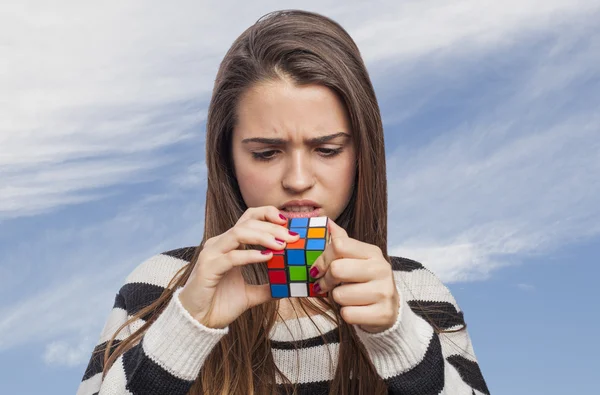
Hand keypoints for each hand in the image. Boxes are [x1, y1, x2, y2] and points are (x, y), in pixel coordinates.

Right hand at [178, 206, 298, 328]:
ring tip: (282, 245)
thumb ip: (268, 287)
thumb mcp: (251, 294)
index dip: (267, 214)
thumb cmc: (219, 304)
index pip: (248, 218)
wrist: (197, 322)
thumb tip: (289, 287)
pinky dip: (250, 255)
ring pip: (239, 233)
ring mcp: (212, 254)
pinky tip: (267, 257)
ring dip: (263, 236)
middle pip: (248, 222)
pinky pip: (231, 256)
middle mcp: (219, 244)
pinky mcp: (208, 268)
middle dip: (272, 226)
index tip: (287, 222)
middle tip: (292, 237)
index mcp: (229, 244)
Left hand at [310, 219, 399, 332]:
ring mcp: (384, 291)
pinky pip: (347, 314)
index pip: (339, 245)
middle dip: (325, 280)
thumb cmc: (366, 282)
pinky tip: (356, 309)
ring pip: (339, 295)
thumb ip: (342, 242)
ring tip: (347, 297)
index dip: (322, 258)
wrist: (390, 309)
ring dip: (337, 299)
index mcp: (372, 252)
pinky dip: (346, 314)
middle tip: (325, 286)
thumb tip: (328, 222)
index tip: (317, 269)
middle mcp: (381, 269)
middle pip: (337, 269)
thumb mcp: (357, 260)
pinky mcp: (382, 314)